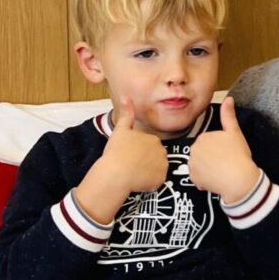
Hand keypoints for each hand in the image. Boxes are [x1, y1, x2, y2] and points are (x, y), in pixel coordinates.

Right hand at [74, 96, 168, 223]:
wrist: (116, 173)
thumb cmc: (116, 151)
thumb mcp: (120, 130)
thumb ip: (126, 114)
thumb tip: (126, 96)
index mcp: (154, 140)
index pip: (148, 147)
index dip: (137, 152)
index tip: (128, 155)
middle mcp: (162, 152)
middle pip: (154, 158)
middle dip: (144, 162)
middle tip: (130, 165)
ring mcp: (162, 167)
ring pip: (155, 170)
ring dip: (147, 173)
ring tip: (133, 174)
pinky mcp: (160, 180)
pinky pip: (155, 182)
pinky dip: (148, 184)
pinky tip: (137, 182)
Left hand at [188, 96, 258, 204]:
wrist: (238, 179)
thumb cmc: (238, 155)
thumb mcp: (235, 133)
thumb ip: (228, 115)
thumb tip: (228, 98)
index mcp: (203, 137)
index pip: (208, 143)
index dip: (219, 149)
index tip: (227, 153)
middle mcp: (193, 150)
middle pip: (202, 154)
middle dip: (211, 158)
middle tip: (225, 162)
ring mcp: (192, 165)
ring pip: (199, 166)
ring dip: (207, 169)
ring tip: (221, 172)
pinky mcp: (193, 178)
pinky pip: (197, 178)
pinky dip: (204, 180)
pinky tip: (215, 180)